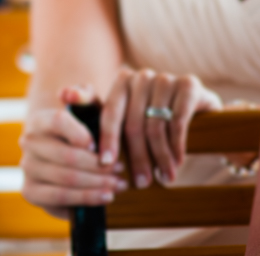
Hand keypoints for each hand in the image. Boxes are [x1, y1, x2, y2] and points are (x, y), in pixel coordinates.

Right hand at [20, 87, 127, 216]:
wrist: (67, 152)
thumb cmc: (83, 129)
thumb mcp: (89, 108)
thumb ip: (83, 95)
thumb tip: (68, 94)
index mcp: (39, 119)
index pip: (59, 121)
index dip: (82, 134)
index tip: (100, 145)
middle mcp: (27, 142)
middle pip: (66, 156)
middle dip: (99, 166)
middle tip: (121, 170)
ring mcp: (27, 167)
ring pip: (65, 178)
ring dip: (97, 184)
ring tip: (119, 184)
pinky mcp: (30, 191)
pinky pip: (59, 198)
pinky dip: (86, 199)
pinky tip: (106, 196)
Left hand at [99, 67, 220, 188]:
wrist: (197, 108)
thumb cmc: (152, 115)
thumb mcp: (126, 114)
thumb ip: (95, 109)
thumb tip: (63, 95)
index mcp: (122, 81)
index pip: (110, 113)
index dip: (107, 140)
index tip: (106, 164)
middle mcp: (142, 76)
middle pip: (133, 123)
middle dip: (137, 157)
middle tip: (142, 183)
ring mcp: (166, 78)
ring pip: (155, 126)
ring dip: (160, 157)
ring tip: (164, 178)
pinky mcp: (189, 85)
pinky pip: (177, 122)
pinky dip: (176, 146)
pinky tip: (177, 162)